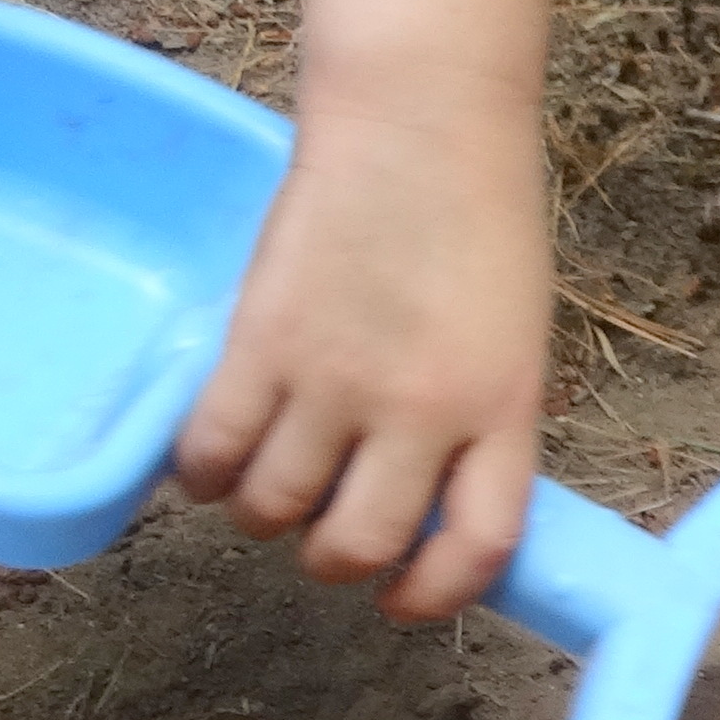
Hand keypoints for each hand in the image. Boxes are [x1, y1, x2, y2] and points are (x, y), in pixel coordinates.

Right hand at [171, 74, 552, 622]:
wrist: (421, 120)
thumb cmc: (478, 214)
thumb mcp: (515, 331)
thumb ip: (480, 418)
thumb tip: (433, 499)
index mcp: (504, 405)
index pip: (478, 545)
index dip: (435, 594)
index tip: (404, 599)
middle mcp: (422, 408)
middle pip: (361, 544)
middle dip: (336, 562)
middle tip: (324, 537)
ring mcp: (337, 378)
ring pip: (275, 509)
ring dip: (264, 516)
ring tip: (267, 486)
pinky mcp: (261, 343)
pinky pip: (213, 453)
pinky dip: (204, 475)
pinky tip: (214, 461)